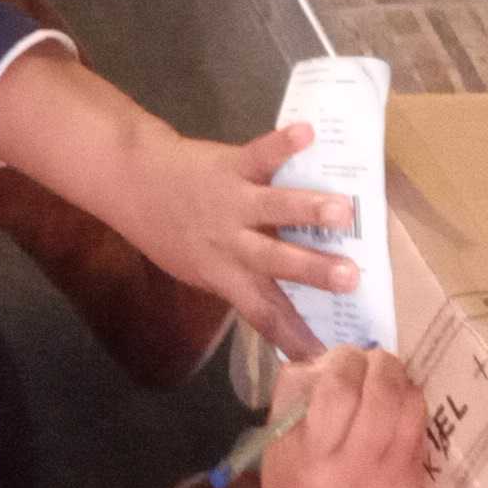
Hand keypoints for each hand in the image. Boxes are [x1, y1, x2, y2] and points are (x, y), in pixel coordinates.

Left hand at [0, 49, 360, 359]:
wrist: (136, 184)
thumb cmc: (173, 234)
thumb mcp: (201, 270)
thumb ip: (241, 282)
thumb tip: (289, 304)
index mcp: (226, 275)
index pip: (263, 312)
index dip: (294, 336)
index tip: (328, 355)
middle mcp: (232, 242)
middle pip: (275, 262)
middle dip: (314, 270)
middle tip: (351, 279)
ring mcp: (233, 202)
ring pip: (274, 208)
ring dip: (309, 210)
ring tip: (343, 211)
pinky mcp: (232, 166)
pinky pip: (261, 154)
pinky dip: (283, 143)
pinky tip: (308, 132)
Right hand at [262, 347, 424, 487]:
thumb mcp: (275, 451)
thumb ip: (294, 402)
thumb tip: (322, 358)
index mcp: (309, 455)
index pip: (334, 387)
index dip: (340, 359)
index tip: (338, 359)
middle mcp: (350, 464)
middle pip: (377, 389)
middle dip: (376, 361)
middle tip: (369, 360)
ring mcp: (387, 474)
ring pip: (408, 403)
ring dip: (400, 378)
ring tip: (387, 378)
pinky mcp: (411, 481)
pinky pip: (420, 427)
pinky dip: (412, 405)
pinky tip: (399, 405)